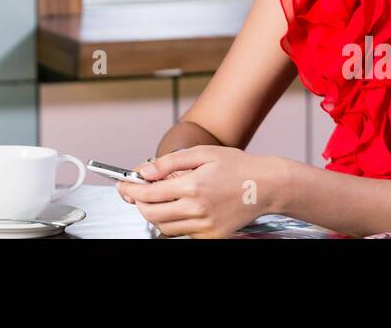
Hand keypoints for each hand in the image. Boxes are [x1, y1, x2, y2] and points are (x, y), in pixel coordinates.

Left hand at [115, 145, 280, 237]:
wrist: (266, 186)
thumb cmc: (236, 166)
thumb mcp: (202, 153)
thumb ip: (169, 163)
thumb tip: (144, 171)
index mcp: (192, 187)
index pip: (148, 195)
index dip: (131, 190)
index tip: (123, 185)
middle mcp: (197, 210)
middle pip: (151, 214)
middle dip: (138, 203)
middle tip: (134, 192)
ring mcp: (205, 226)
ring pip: (165, 227)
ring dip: (154, 214)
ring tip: (158, 198)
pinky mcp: (212, 236)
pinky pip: (183, 233)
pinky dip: (175, 222)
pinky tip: (179, 207)